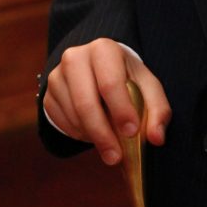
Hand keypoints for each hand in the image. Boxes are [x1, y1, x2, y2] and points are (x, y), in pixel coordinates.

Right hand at [43, 38, 170, 164]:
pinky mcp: (48, 95)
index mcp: (103, 49)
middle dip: (102, 134)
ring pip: (73, 116)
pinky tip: (94, 132)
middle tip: (116, 157)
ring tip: (110, 144)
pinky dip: (80, 134)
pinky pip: (62, 123)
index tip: (132, 132)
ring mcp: (57, 76)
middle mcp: (75, 58)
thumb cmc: (127, 78)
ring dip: (93, 136)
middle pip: (86, 103)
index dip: (121, 110)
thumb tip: (157, 139)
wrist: (98, 69)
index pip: (110, 83)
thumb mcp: (148, 87)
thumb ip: (158, 111)